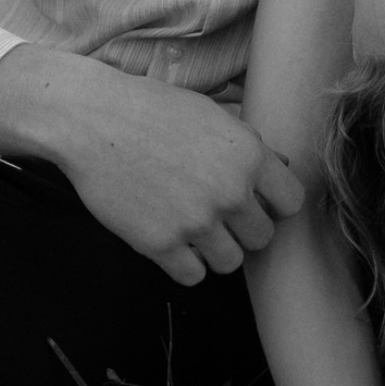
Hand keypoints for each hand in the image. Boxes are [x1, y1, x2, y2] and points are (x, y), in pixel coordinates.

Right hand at [0, 47, 303, 283]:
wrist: (92, 120)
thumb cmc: (151, 109)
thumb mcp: (212, 115)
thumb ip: (248, 147)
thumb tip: (280, 168)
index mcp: (249, 155)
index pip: (292, 203)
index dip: (274, 204)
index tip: (255, 201)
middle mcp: (231, 191)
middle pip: (263, 237)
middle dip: (243, 228)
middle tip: (218, 215)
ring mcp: (196, 221)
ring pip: (231, 263)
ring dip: (215, 249)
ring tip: (193, 227)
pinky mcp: (160, 244)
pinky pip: (193, 275)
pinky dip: (184, 263)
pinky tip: (171, 239)